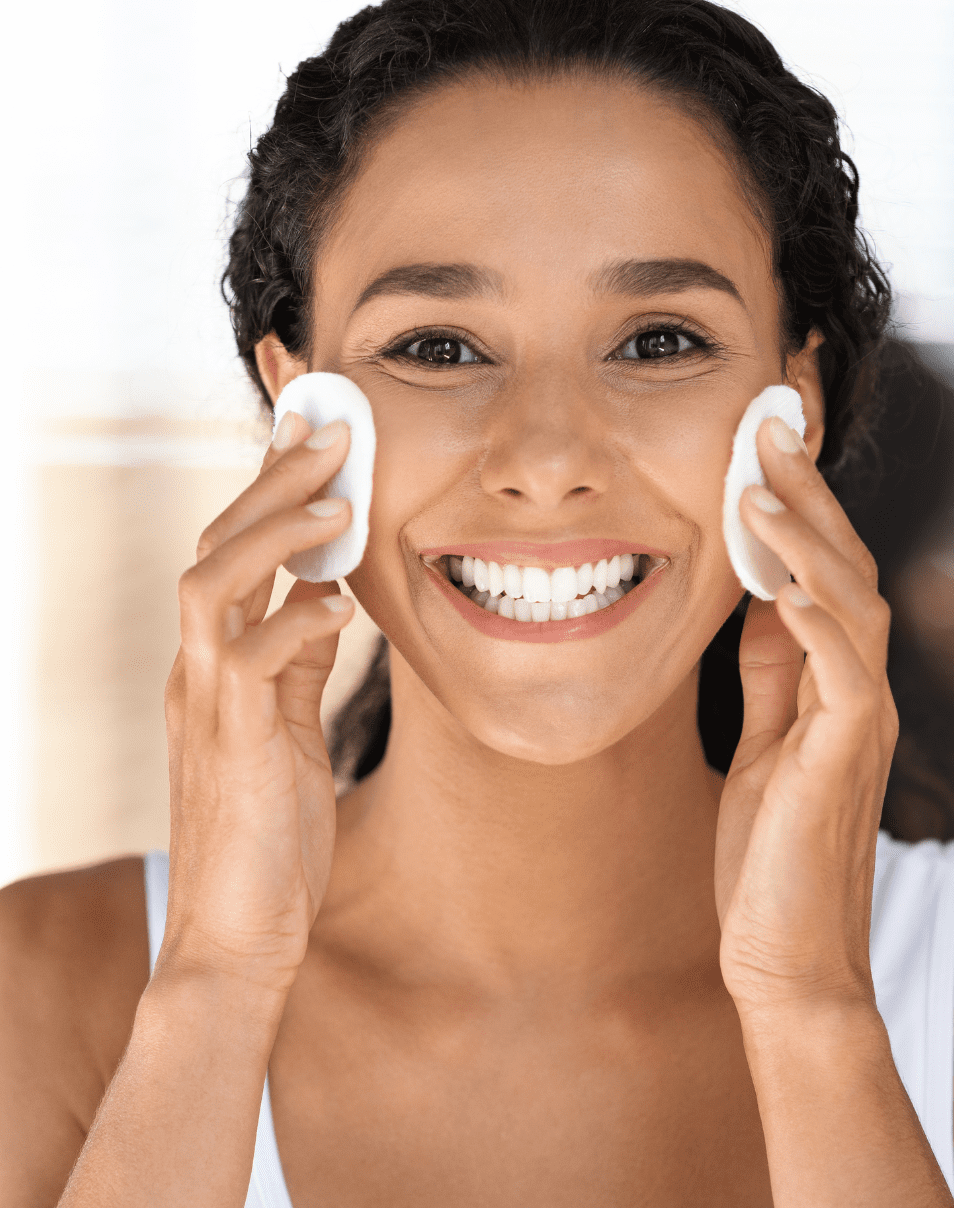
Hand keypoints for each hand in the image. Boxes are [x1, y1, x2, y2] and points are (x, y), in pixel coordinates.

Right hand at [160, 412, 355, 996]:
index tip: (311, 430)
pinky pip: (248, 660)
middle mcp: (198, 671)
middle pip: (216, 546)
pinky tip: (342, 604)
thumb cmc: (269, 834)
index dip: (268, 486)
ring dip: (275, 531)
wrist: (240, 937)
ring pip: (211, 581)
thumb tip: (326, 595)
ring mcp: (204, 704)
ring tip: (339, 497)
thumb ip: (295, 660)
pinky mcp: (230, 744)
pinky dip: (295, 620)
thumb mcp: (287, 728)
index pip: (233, 551)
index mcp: (214, 664)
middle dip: (273, 480)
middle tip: (331, 430)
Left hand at [714, 415, 897, 1018]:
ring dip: (805, 542)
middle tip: (767, 425)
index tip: (761, 438)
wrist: (786, 956)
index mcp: (830, 680)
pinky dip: (818, 625)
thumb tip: (761, 597)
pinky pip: (845, 678)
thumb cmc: (767, 853)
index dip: (797, 501)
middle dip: (805, 492)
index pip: (821, 569)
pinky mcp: (844, 762)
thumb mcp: (761, 742)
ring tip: (757, 487)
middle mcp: (855, 689)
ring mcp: (857, 723)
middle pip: (844, 568)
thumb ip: (772, 673)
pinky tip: (782, 586)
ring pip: (851, 607)